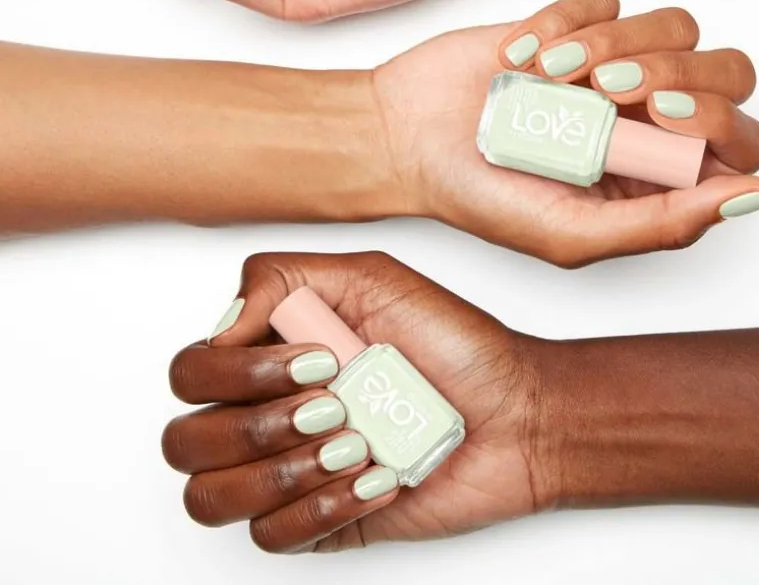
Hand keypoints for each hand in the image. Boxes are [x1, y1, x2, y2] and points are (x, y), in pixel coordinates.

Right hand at [163, 252, 540, 551]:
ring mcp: (290, 471)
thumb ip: (284, 279)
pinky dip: (324, 506)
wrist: (515, 413)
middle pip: (186, 441)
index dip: (241, 374)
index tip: (320, 357)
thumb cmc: (454, 344)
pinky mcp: (319, 521)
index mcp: (272, 354)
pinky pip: (271, 536)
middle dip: (258, 424)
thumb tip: (222, 327)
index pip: (192, 372)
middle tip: (333, 404)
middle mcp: (269, 413)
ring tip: (355, 443)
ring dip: (288, 469)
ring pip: (212, 497)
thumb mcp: (373, 279)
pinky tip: (374, 477)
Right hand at [377, 0, 758, 266]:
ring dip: (612, 44)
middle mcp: (646, 122)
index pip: (743, 140)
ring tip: (550, 76)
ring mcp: (614, 68)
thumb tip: (754, 196)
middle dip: (678, 73)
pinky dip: (564, 20)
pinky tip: (521, 55)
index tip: (655, 119)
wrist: (403, 138)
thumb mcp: (571, 235)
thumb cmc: (480, 196)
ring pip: (676, 26)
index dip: (718, 120)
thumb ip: (664, 225)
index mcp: (658, 179)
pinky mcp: (577, 25)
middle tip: (611, 90)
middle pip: (730, 72)